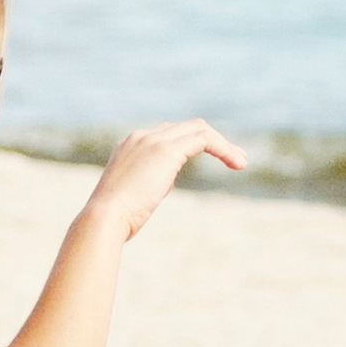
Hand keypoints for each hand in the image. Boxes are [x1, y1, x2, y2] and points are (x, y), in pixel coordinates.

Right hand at [81, 120, 249, 241]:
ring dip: (223, 145)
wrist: (104, 219)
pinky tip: (235, 163)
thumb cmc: (115, 219)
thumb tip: (163, 183)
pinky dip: (222, 148)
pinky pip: (203, 139)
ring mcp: (152, 140)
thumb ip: (149, 183)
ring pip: (198, 129)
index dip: (192, 144)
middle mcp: (141, 136)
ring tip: (241, 162)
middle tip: (236, 160)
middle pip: (186, 127)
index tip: (211, 159)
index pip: (168, 134)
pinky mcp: (165, 150)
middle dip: (214, 140)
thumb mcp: (133, 196)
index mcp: (130, 145)